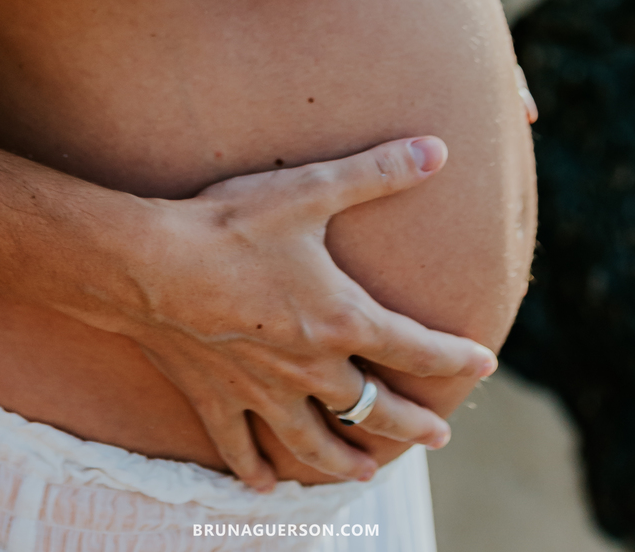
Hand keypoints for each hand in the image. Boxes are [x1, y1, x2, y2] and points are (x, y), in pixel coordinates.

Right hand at [116, 136, 495, 492]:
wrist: (150, 266)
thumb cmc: (232, 224)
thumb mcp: (310, 189)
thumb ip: (376, 172)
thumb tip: (438, 149)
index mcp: (341, 320)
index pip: (414, 347)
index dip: (453, 356)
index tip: (484, 363)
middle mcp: (309, 367)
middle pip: (374, 409)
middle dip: (412, 423)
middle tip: (440, 436)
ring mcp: (261, 390)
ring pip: (313, 441)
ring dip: (345, 459)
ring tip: (367, 472)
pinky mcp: (215, 398)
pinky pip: (240, 447)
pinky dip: (254, 470)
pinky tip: (263, 486)